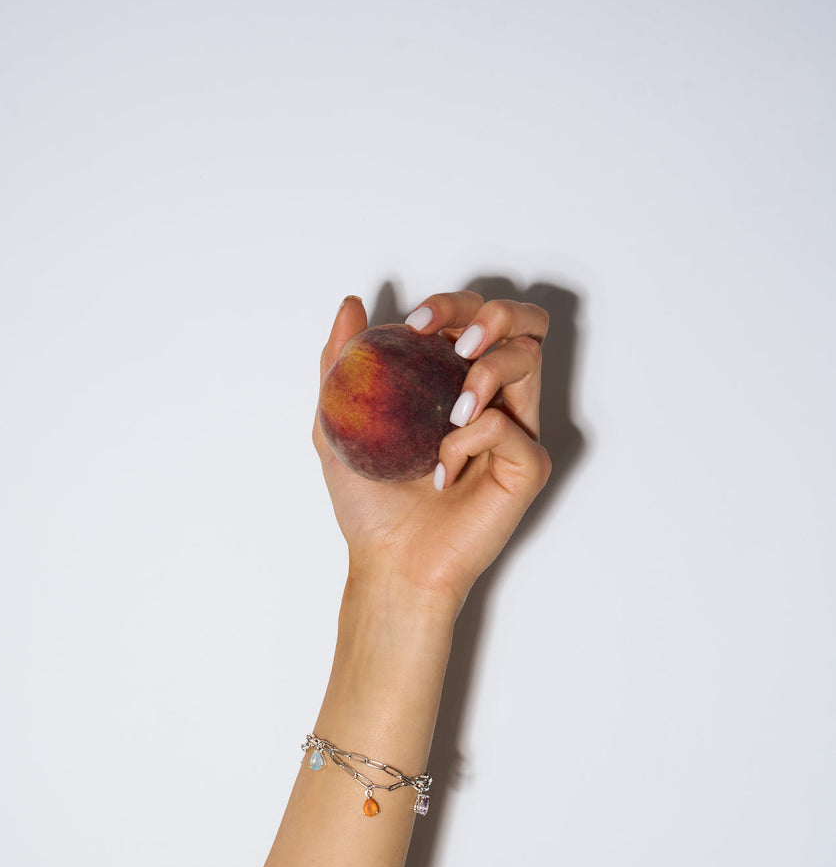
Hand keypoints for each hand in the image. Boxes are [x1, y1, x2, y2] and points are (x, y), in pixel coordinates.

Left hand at [313, 291, 550, 616]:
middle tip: (457, 343)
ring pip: (529, 359)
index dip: (453, 303)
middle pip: (524, 323)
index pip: (476, 317)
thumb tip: (352, 305)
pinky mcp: (528, 466)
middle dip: (494, 313)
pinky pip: (508, 426)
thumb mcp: (337, 424)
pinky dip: (468, 440)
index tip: (415, 323)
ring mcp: (516, 432)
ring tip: (452, 413)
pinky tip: (443, 474)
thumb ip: (341, 363)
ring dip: (486, 371)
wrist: (387, 563)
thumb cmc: (371, 507)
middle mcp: (494, 401)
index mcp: (457, 384)